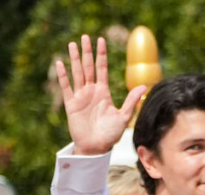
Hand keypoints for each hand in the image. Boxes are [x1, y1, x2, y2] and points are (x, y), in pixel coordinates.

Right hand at [55, 35, 146, 155]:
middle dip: (87, 52)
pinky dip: (63, 76)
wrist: (96, 148)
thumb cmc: (111, 135)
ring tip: (72, 44)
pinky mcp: (71, 104)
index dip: (101, 55)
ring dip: (75, 59)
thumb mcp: (123, 116)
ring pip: (77, 73)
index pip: (102, 68)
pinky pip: (66, 87)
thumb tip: (144, 86)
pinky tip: (60, 63)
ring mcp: (80, 97)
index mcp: (103, 92)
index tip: (101, 40)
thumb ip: (131, 101)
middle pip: (88, 67)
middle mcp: (91, 91)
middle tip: (85, 37)